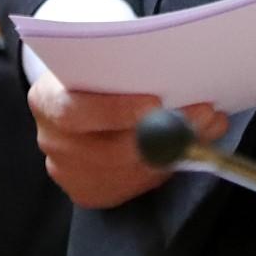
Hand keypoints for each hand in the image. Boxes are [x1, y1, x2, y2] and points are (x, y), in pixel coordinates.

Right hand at [27, 77, 212, 208]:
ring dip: (176, 152)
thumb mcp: (92, 63)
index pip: (75, 111)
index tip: (155, 102)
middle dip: (164, 134)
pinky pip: (133, 185)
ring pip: (129, 171)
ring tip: (210, 127)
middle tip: (205, 115)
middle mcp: (52, 141)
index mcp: (45, 101)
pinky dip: (164, 167)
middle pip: (110, 150)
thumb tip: (172, 73)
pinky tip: (188, 147)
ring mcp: (68, 172)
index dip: (115, 110)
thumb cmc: (88, 76)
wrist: (69, 104)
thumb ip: (116, 70)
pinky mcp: (87, 192)